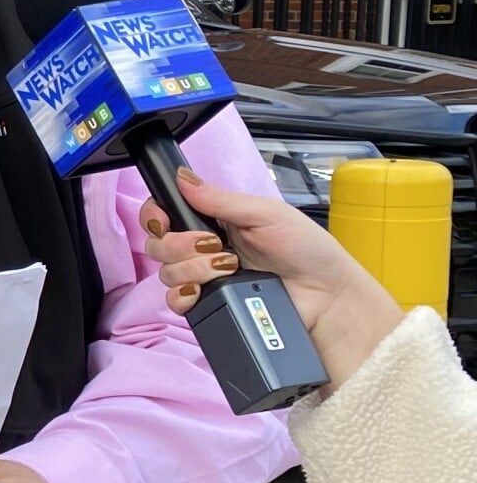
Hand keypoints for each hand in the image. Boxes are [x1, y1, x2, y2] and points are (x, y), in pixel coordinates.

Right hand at [138, 167, 402, 388]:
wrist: (326, 297)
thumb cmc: (308, 251)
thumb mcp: (267, 213)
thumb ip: (221, 198)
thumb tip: (182, 178)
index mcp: (216, 219)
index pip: (165, 212)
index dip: (157, 215)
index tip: (168, 219)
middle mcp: (204, 247)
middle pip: (159, 243)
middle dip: (181, 244)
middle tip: (215, 245)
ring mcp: (205, 278)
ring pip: (166, 272)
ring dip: (194, 269)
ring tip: (230, 268)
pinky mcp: (209, 304)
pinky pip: (175, 302)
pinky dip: (185, 295)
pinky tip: (207, 289)